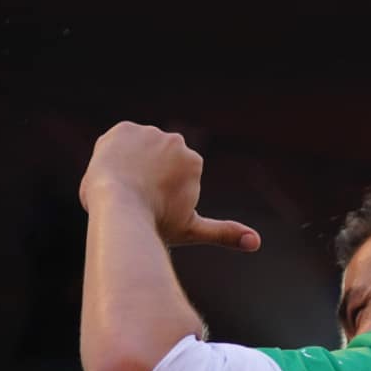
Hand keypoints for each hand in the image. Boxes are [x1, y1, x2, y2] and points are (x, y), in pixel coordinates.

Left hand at [79, 121, 260, 251]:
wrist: (119, 210)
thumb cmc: (157, 224)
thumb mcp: (192, 230)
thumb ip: (225, 234)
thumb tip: (257, 242)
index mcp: (194, 162)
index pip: (174, 177)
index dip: (162, 195)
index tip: (154, 207)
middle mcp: (175, 141)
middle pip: (157, 161)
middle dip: (149, 177)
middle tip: (138, 199)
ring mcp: (149, 132)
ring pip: (138, 151)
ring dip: (132, 165)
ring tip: (124, 188)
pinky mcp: (124, 128)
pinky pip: (119, 142)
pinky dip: (114, 156)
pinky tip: (113, 173)